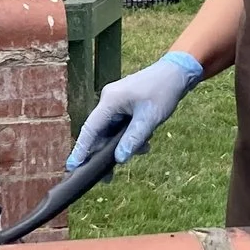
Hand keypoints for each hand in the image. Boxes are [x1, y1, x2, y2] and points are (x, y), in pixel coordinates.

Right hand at [68, 51, 204, 165]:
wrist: (177, 72)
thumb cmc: (163, 91)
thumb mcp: (150, 118)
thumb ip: (133, 139)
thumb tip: (119, 159)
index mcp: (110, 101)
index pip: (90, 129)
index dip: (81, 149)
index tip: (72, 166)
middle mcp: (109, 101)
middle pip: (100, 133)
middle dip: (106, 153)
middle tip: (108, 177)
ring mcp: (117, 102)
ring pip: (112, 131)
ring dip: (124, 144)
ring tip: (143, 150)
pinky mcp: (125, 105)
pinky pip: (121, 125)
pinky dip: (130, 135)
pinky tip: (145, 142)